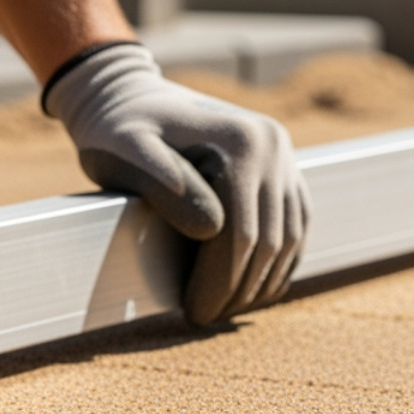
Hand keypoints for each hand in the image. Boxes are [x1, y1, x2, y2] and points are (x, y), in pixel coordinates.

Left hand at [45, 44, 309, 324]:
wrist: (129, 94)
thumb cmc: (117, 128)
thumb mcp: (124, 151)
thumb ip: (163, 185)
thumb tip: (211, 230)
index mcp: (242, 143)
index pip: (241, 235)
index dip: (219, 283)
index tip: (193, 312)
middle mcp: (273, 146)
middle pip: (270, 242)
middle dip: (239, 289)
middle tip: (206, 318)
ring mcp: (284, 155)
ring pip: (291, 238)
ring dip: (262, 282)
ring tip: (226, 308)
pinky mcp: (284, 167)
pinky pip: (295, 224)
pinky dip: (279, 261)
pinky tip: (252, 285)